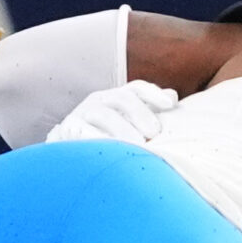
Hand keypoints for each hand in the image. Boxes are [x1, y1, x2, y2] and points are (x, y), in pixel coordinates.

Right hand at [47, 80, 180, 145]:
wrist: (70, 154)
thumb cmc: (107, 138)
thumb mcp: (129, 123)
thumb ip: (150, 112)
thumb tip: (172, 96)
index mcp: (116, 98)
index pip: (136, 88)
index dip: (153, 93)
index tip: (169, 104)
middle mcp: (99, 101)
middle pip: (121, 97)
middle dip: (140, 113)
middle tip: (154, 133)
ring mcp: (82, 112)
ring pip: (103, 114)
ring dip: (122, 129)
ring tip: (137, 144)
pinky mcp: (69, 128)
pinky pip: (83, 130)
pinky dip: (97, 138)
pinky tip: (111, 149)